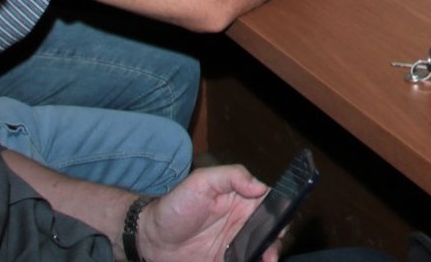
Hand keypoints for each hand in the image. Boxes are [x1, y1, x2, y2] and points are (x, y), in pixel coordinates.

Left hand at [139, 164, 269, 261]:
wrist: (150, 238)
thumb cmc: (174, 205)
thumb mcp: (201, 182)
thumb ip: (232, 176)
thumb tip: (261, 186)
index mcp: (241, 198)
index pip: (270, 201)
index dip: (280, 210)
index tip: (281, 222)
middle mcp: (242, 221)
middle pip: (271, 229)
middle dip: (277, 239)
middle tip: (272, 250)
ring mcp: (235, 243)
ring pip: (261, 249)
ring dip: (267, 255)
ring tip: (266, 261)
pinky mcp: (226, 261)